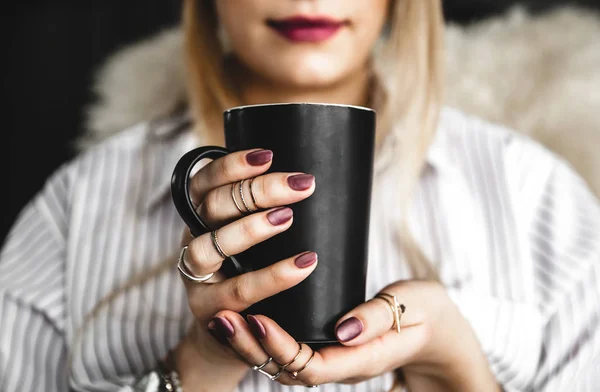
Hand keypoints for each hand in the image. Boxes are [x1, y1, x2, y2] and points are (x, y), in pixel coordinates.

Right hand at [171, 148, 318, 390]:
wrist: (230, 335)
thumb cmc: (248, 273)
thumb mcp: (251, 239)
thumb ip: (264, 212)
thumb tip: (310, 180)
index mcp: (200, 216)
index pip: (205, 181)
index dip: (232, 165)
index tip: (268, 154)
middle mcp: (191, 240)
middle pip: (213, 207)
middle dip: (257, 191)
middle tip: (301, 184)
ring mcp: (195, 277)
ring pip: (210, 247)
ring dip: (249, 228)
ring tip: (289, 218)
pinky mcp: (208, 310)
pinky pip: (238, 290)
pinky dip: (271, 277)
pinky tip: (303, 266)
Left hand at [215, 280, 498, 390]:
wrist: (438, 332)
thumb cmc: (428, 314)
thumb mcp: (413, 308)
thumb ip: (379, 318)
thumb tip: (344, 329)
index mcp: (361, 360)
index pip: (310, 365)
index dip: (280, 346)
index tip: (256, 316)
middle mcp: (341, 366)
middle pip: (287, 370)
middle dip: (252, 346)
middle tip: (222, 318)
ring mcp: (334, 359)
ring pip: (283, 364)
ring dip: (251, 343)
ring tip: (221, 319)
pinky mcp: (328, 347)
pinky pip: (290, 351)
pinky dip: (264, 338)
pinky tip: (244, 316)